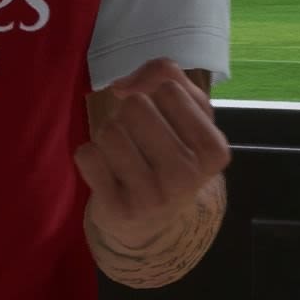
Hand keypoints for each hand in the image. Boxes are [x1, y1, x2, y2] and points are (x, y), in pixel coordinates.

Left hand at [74, 60, 229, 241]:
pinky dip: (90, 155)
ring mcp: (153, 197)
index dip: (156, 94)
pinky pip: (86, 155)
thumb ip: (166, 75)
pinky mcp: (118, 210)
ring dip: (108, 134)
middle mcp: (187, 176)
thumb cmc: (171, 154)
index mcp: (212, 149)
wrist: (155, 223)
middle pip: (135, 106)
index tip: (162, 118)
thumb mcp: (188, 113)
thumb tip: (121, 86)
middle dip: (129, 114)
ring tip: (123, 154)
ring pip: (108, 130)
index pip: (168, 88)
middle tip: (138, 137)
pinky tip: (106, 171)